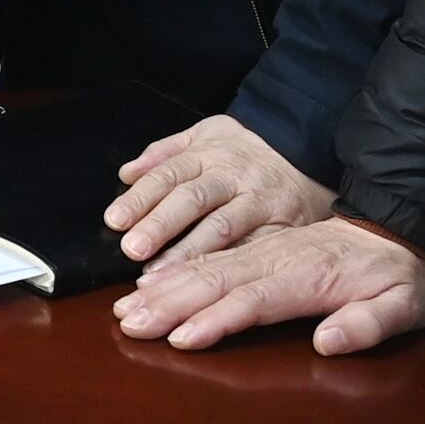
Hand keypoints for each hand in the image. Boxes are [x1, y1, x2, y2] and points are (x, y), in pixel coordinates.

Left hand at [106, 115, 333, 263]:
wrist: (309, 155)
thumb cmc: (247, 152)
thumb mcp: (208, 135)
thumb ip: (165, 152)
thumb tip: (126, 173)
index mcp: (210, 152)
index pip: (169, 173)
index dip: (141, 197)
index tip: (115, 220)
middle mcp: (234, 175)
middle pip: (192, 198)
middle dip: (160, 224)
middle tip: (132, 249)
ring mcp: (260, 200)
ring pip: (222, 226)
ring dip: (188, 252)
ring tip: (157, 276)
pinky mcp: (282, 225)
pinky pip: (252, 248)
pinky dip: (227, 267)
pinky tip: (204, 288)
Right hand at [113, 215, 424, 352]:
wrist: (394, 232)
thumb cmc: (396, 278)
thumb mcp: (403, 305)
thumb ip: (369, 324)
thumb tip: (329, 341)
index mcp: (307, 276)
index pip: (254, 299)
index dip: (217, 319)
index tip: (182, 337)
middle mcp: (275, 261)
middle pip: (214, 281)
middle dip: (169, 303)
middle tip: (130, 323)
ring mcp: (261, 254)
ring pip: (204, 268)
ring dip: (163, 288)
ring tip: (126, 308)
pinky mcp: (255, 252)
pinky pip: (209, 260)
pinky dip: (175, 272)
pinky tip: (150, 284)